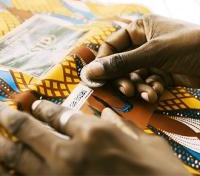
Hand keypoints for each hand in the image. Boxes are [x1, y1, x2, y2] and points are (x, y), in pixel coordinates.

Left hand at [0, 101, 189, 175]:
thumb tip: (104, 114)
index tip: (35, 104)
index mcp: (94, 132)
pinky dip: (12, 173)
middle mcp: (71, 152)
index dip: (44, 108)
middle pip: (30, 130)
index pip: (59, 114)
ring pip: (17, 159)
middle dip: (12, 119)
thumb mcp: (143, 140)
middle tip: (1, 111)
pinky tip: (5, 168)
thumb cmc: (157, 170)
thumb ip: (119, 125)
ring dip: (2, 146)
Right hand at [84, 14, 199, 102]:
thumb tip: (91, 71)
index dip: (104, 62)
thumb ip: (121, 62)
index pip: (112, 45)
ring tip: (148, 93)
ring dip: (139, 87)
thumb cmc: (189, 46)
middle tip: (127, 90)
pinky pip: (148, 82)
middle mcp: (144, 43)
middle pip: (122, 63)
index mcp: (140, 28)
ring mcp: (153, 59)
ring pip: (134, 76)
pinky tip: (157, 92)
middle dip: (124, 78)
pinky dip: (151, 89)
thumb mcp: (153, 52)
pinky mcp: (162, 73)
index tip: (97, 78)